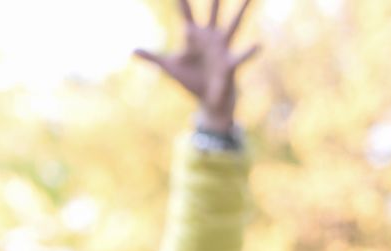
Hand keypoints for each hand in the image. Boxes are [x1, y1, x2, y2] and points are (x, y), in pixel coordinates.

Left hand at [135, 0, 259, 130]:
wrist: (208, 100)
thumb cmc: (190, 79)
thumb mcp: (169, 68)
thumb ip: (152, 58)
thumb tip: (132, 50)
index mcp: (194, 37)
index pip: (187, 15)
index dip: (182, 3)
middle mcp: (211, 37)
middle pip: (213, 13)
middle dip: (215, 0)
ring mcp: (222, 48)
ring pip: (234, 25)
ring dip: (242, 10)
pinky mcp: (230, 64)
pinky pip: (240, 56)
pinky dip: (249, 51)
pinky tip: (258, 44)